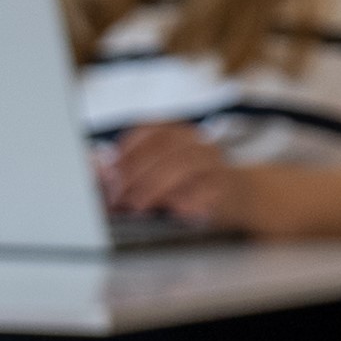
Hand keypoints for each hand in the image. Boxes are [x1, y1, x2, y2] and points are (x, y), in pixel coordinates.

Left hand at [96, 123, 252, 228]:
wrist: (243, 196)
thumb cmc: (191, 185)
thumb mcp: (162, 171)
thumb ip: (131, 168)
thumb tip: (97, 167)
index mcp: (178, 133)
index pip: (149, 129)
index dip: (126, 150)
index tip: (109, 173)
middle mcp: (198, 143)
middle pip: (164, 147)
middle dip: (135, 172)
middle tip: (116, 197)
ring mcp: (215, 164)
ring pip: (184, 165)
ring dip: (155, 186)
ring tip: (137, 206)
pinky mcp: (227, 188)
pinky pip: (206, 189)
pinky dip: (186, 199)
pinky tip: (171, 210)